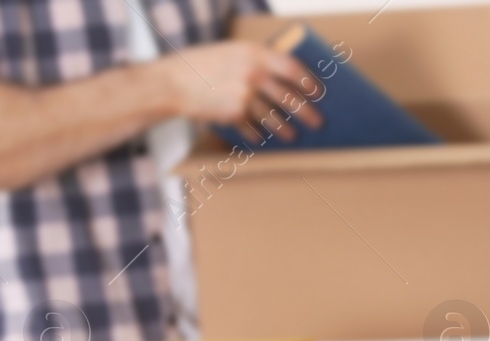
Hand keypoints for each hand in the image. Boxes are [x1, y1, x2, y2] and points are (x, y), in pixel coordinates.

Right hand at [165, 42, 322, 141]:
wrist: (172, 82)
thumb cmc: (201, 66)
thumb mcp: (230, 52)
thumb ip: (255, 62)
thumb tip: (283, 80)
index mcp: (254, 53)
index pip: (292, 67)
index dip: (308, 81)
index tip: (318, 92)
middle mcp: (253, 73)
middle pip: (289, 97)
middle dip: (306, 112)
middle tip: (318, 122)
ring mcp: (245, 95)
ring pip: (274, 117)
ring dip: (285, 129)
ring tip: (293, 135)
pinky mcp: (235, 114)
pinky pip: (253, 128)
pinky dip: (257, 135)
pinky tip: (260, 139)